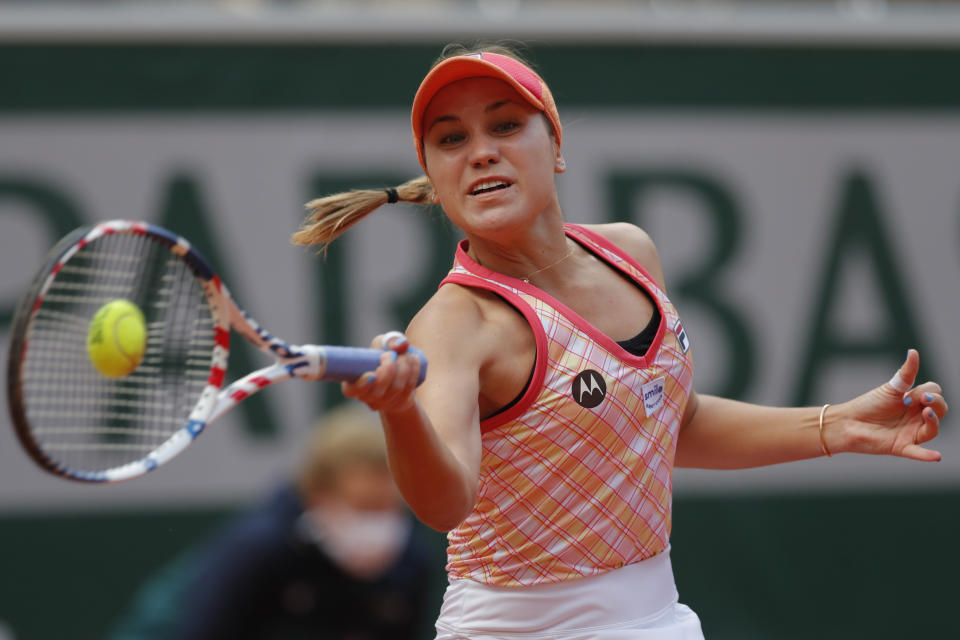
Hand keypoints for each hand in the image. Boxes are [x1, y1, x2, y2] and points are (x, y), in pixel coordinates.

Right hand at [341, 331, 421, 412]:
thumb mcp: (382, 344)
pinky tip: (414, 359)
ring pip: (395, 389)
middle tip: (392, 355)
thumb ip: (389, 341)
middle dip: (388, 371)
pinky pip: (409, 388)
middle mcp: (367, 396)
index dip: (361, 385)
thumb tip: (401, 345)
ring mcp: (384, 403)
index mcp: (354, 383)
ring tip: (405, 354)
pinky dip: (413, 371)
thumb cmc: (383, 356)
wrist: (400, 371)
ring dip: (404, 368)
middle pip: (377, 392)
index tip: (372, 374)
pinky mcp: (401, 402)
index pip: (351, 390)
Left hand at [826, 349, 946, 460]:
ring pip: (933, 430)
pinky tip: (936, 456)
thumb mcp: (890, 388)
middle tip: (922, 400)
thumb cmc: (868, 404)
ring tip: (927, 413)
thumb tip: (913, 352)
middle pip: (940, 410)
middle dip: (937, 403)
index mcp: (915, 402)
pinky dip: (927, 455)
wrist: (847, 421)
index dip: (931, 392)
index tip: (913, 392)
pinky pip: (918, 453)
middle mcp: (916, 417)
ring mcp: (910, 433)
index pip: (935, 394)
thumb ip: (906, 373)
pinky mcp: (901, 446)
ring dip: (933, 422)